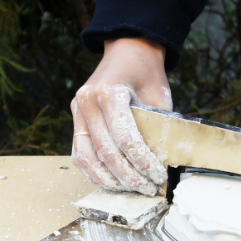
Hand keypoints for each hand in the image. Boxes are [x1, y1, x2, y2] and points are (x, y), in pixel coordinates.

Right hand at [70, 37, 171, 195]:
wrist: (126, 52)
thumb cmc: (145, 72)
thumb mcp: (158, 95)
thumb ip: (158, 126)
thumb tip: (165, 162)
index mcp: (108, 92)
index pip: (124, 137)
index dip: (142, 161)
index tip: (158, 175)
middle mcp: (87, 102)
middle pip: (105, 152)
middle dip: (128, 175)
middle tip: (147, 188)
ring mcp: (77, 111)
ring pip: (86, 158)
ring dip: (109, 179)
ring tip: (130, 188)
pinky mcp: (75, 120)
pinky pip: (79, 154)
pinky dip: (94, 172)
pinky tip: (112, 181)